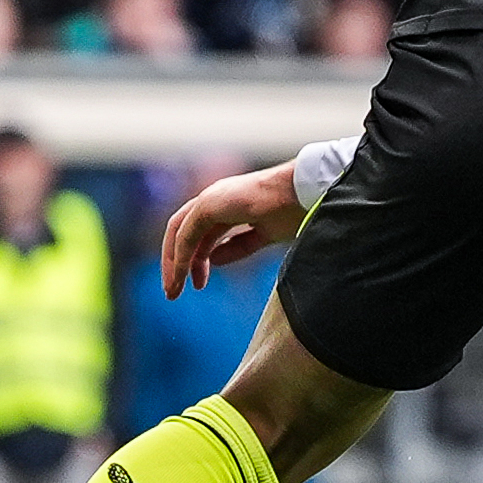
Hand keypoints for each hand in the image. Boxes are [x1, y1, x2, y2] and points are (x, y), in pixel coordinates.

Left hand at [160, 161, 305, 295]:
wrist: (308, 192)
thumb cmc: (296, 209)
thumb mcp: (265, 235)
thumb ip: (238, 246)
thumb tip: (213, 260)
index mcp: (229, 204)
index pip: (201, 233)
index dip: (195, 259)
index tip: (196, 284)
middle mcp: (216, 199)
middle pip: (184, 233)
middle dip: (177, 262)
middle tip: (173, 291)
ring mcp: (212, 199)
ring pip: (180, 233)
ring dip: (174, 263)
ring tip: (174, 290)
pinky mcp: (210, 204)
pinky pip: (187, 234)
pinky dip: (181, 257)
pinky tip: (182, 276)